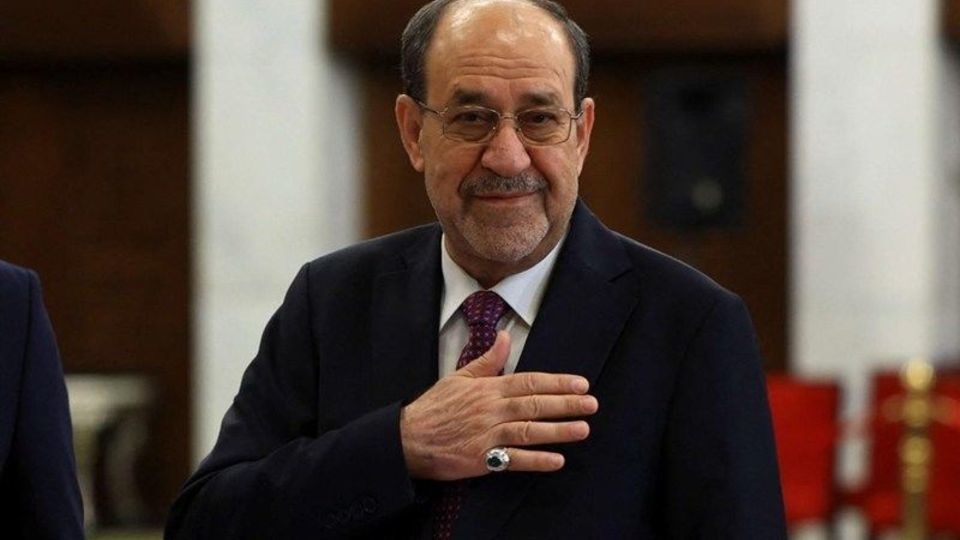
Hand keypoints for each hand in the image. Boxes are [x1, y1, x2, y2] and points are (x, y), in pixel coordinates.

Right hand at [400, 331, 597, 480]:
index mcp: (487, 388)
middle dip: (566, 404)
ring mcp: (486, 435)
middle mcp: (490, 410)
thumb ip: (487, 360)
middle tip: (591, 404)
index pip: (528, 382)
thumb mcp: (459, 377)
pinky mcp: (481, 459)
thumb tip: (505, 337)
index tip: (580, 383)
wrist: (407, 439)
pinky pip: (513, 460)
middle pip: (534, 405)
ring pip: (528, 430)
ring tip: (583, 429)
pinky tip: (556, 460)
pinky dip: (536, 460)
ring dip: (558, 430)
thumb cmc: (434, 408)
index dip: (556, 383)